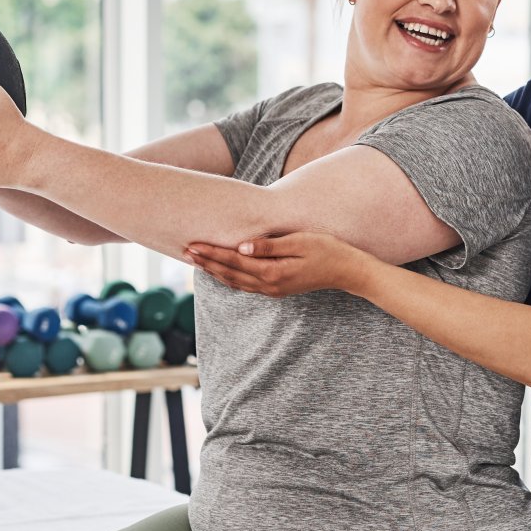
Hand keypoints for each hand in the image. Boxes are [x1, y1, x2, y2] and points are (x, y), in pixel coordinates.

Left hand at [183, 231, 373, 296]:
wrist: (347, 270)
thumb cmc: (327, 250)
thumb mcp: (300, 241)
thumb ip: (270, 245)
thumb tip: (242, 246)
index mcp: (273, 271)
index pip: (234, 260)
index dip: (211, 253)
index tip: (192, 245)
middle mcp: (269, 284)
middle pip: (229, 273)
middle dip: (206, 263)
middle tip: (184, 250)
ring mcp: (273, 289)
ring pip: (235, 282)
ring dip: (214, 271)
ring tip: (195, 261)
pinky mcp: (277, 289)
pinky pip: (245, 285)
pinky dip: (229, 278)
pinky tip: (220, 272)